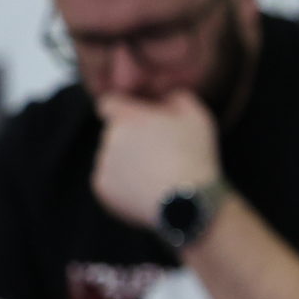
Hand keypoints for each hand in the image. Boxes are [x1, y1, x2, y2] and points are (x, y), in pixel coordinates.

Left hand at [91, 91, 220, 230]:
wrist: (188, 202)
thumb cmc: (194, 156)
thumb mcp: (197, 116)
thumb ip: (176, 97)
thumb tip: (167, 96)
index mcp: (127, 117)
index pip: (109, 103)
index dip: (123, 110)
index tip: (138, 120)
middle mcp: (108, 138)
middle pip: (113, 133)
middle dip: (130, 139)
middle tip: (159, 153)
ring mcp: (102, 165)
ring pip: (111, 158)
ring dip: (128, 162)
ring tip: (157, 176)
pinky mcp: (102, 189)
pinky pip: (110, 182)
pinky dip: (124, 185)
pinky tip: (148, 189)